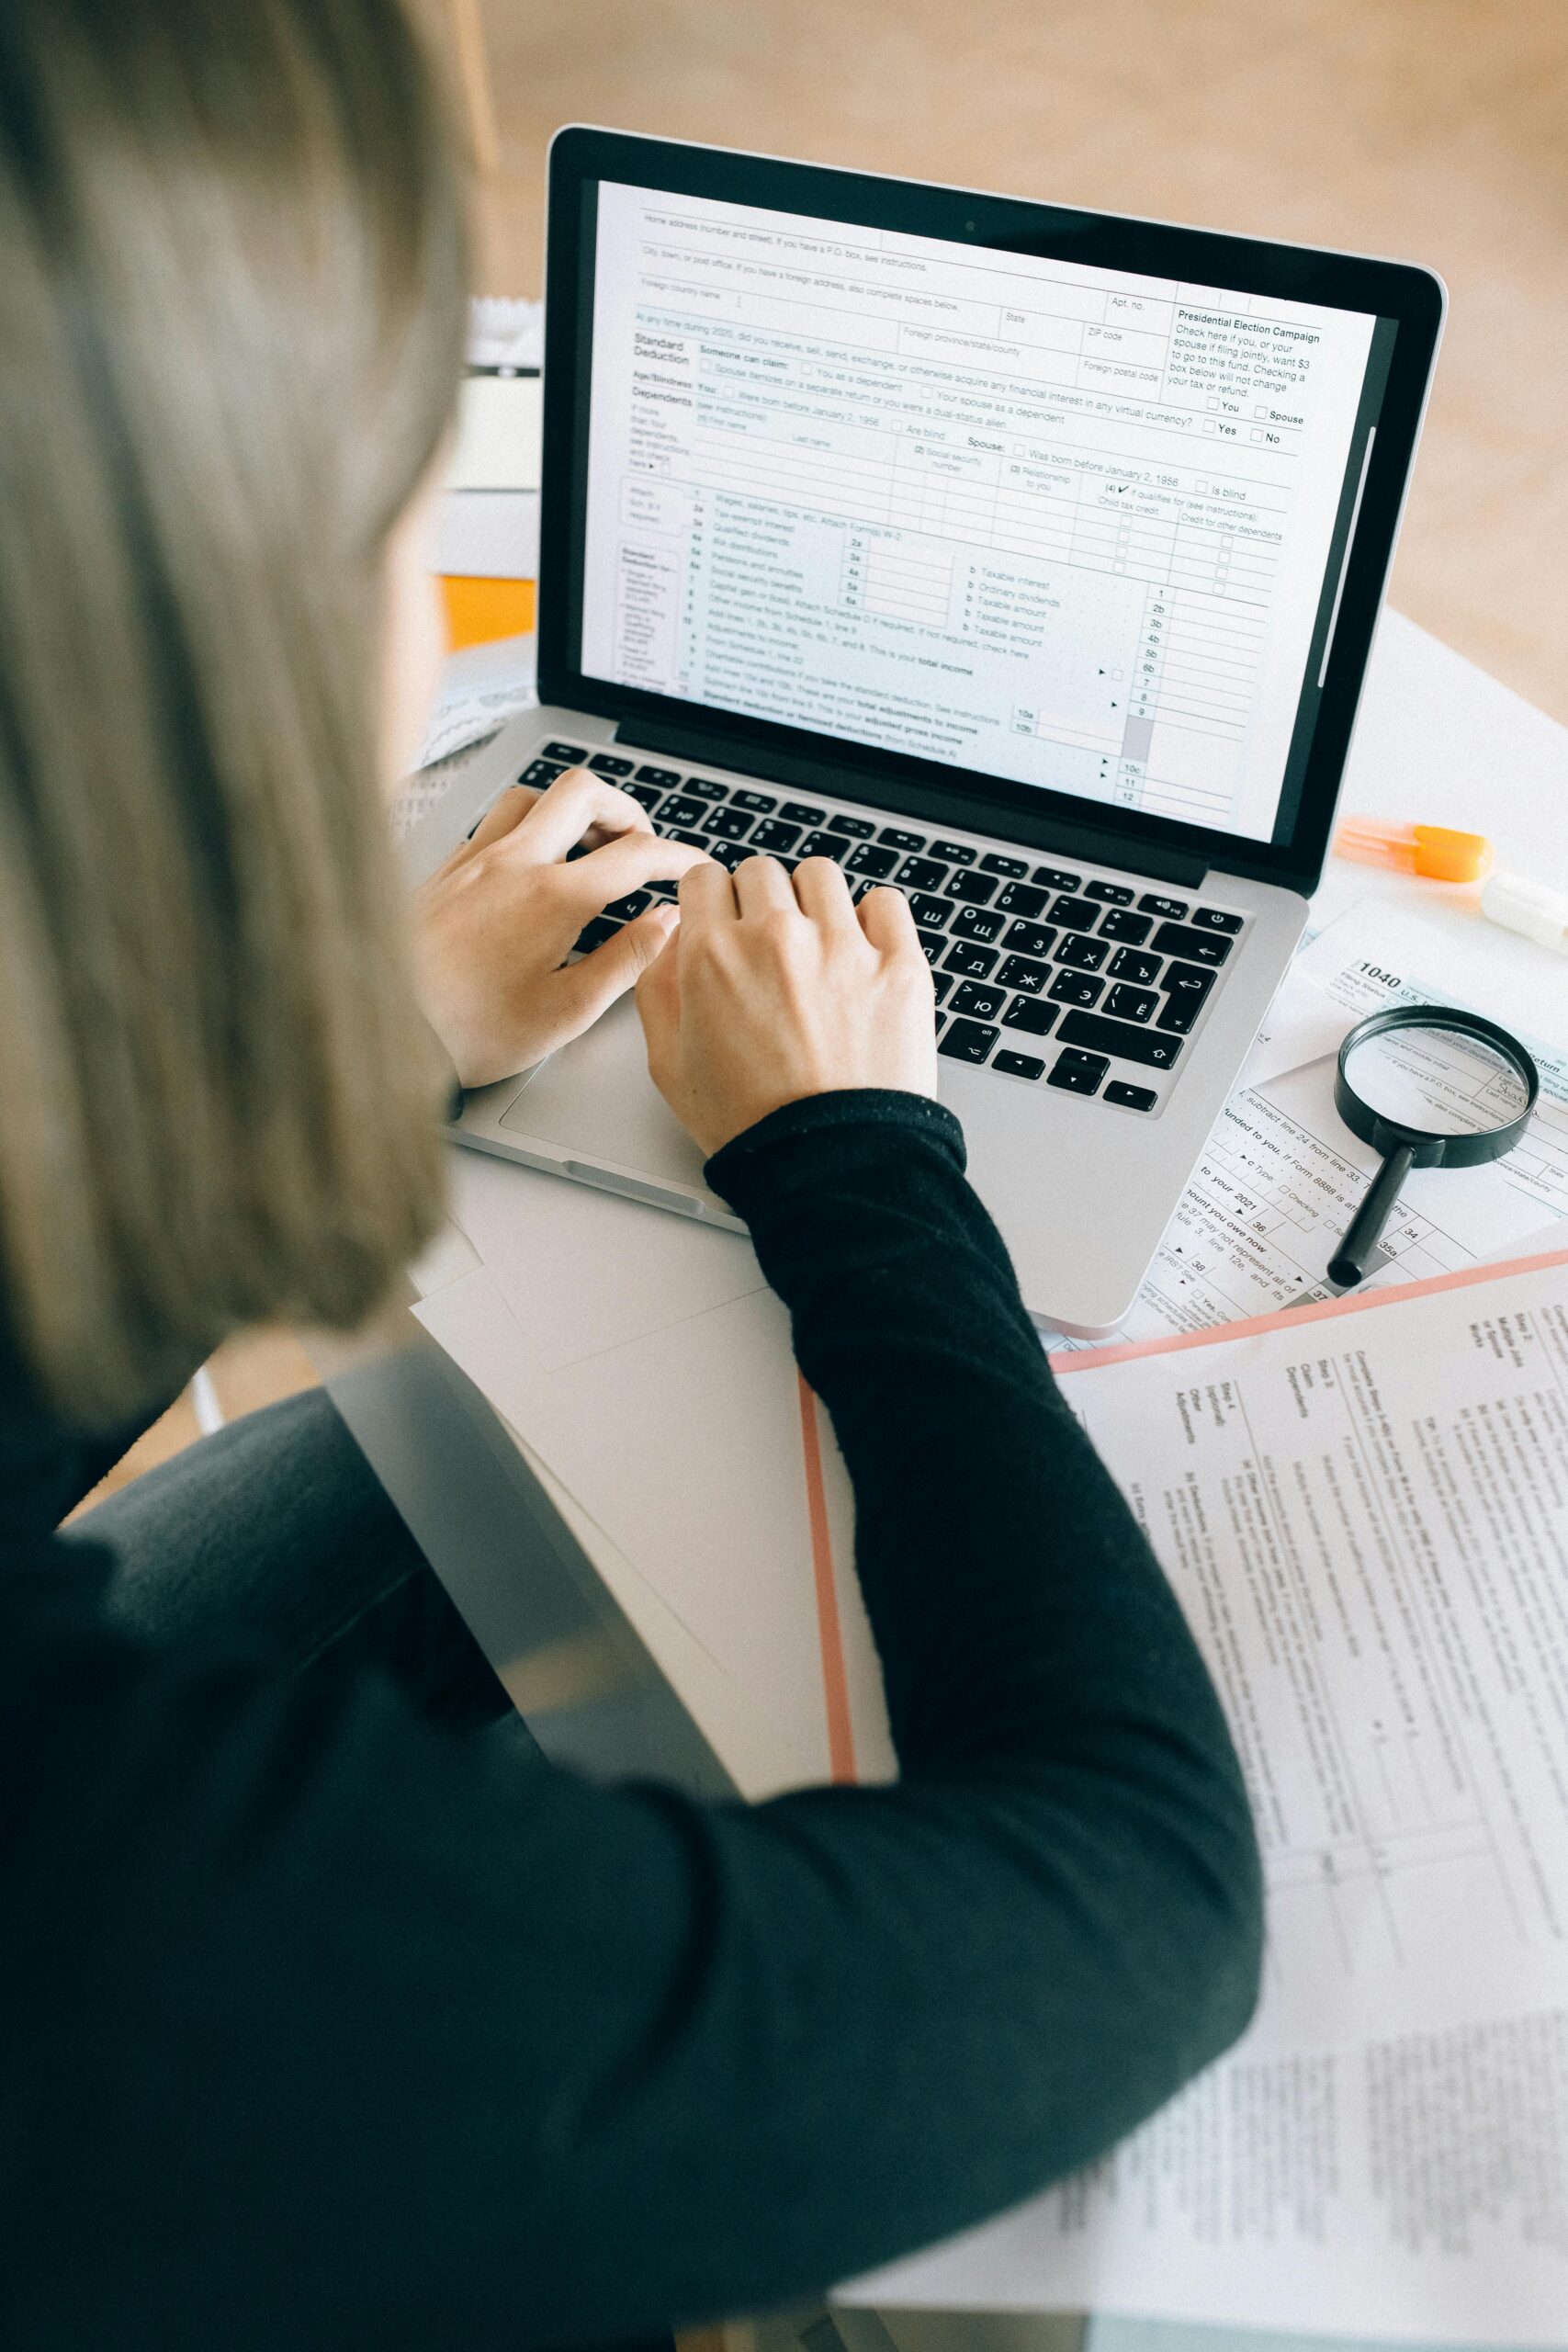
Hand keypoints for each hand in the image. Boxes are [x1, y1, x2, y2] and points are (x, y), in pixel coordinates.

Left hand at [414, 768, 709, 1087]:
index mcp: (553, 898)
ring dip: (569, 810)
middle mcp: (512, 863)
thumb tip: (666, 924)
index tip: (692, 866)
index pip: (635, 853)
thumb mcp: (567, 1011)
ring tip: (586, 846)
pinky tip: (530, 865)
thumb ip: (626, 960)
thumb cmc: (469, 1032)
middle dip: (624, 809)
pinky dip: (526, 828)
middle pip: (582, 790)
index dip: (677, 854)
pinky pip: (491, 822)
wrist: (385, 1026)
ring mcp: (472, 860)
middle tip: (638, 844)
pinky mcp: (444, 870)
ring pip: (532, 796)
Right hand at [635, 855, 936, 1157]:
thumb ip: (657, 988)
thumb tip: (670, 938)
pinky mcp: (899, 966)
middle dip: (757, 901)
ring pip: (820, 876)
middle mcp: (777, 939)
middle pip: (760, 872)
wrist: (832, 1168)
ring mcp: (843, 947)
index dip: (711, 903)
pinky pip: (886, 902)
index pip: (705, 878)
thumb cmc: (753, 1128)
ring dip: (812, 901)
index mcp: (712, 957)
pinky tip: (863, 950)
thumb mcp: (669, 1066)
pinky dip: (873, 918)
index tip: (724, 923)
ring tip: (817, 944)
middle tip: (768, 945)